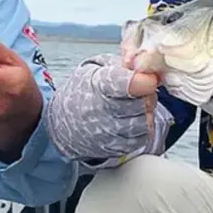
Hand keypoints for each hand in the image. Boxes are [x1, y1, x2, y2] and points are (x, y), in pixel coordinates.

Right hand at [46, 53, 168, 162]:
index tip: (149, 79)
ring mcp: (107, 133)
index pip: (125, 84)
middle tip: (141, 91)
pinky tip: (131, 120)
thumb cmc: (85, 89)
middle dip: (148, 96)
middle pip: (141, 104)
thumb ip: (121, 64)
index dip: (142, 81)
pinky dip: (141, 130)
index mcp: (98, 85)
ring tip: (135, 106)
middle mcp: (101, 111)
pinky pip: (140, 140)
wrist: (63, 120)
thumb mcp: (96, 67)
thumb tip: (146, 64)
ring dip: (146, 114)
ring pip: (144, 124)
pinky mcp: (112, 148)